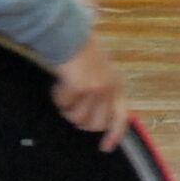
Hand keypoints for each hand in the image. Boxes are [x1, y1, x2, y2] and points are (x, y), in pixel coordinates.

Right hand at [51, 35, 129, 150]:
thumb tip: (95, 115)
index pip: (121, 116)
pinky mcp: (80, 88)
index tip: (105, 147)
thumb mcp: (100, 68)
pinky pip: (64, 105)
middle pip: (95, 124)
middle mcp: (109, 89)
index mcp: (116, 84)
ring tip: (64, 93)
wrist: (70, 33)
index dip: (114, 134)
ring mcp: (95, 89)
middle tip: (70, 109)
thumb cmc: (81, 48)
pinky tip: (58, 84)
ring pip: (78, 118)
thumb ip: (102, 88)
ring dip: (67, 109)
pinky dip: (58, 98)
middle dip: (80, 121)